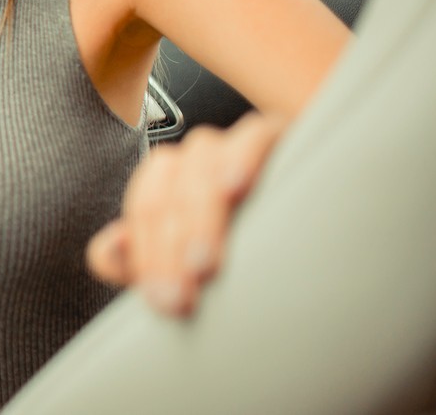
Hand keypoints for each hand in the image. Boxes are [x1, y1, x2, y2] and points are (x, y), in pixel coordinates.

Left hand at [86, 111, 285, 316]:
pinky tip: (235, 187)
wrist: (324, 241)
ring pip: (201, 161)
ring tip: (203, 261)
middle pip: (166, 188)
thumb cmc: (248, 258)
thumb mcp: (189, 267)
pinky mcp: (279, 134)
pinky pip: (254, 135)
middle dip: (169, 247)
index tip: (164, 301)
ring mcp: (235, 144)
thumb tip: (111, 247)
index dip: (147, 254)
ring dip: (198, 213)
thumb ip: (136, 262)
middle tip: (183, 296)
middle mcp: (196, 158)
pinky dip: (242, 157)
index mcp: (167, 182)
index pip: (143, 208)